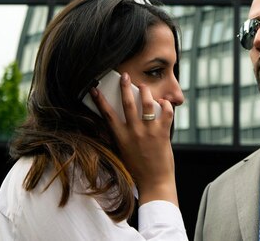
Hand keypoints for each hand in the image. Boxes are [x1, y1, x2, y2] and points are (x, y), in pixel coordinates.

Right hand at [90, 72, 178, 205]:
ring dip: (145, 92)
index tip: (94, 89)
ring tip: (144, 87)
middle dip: (125, 87)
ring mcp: (148, 132)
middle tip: (124, 75)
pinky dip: (165, 104)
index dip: (100, 100)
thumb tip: (120, 117)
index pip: (107, 114)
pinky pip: (165, 112)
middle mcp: (133, 132)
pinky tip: (163, 103)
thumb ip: (122, 134)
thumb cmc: (138, 168)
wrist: (154, 183)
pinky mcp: (162, 133)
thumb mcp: (123, 151)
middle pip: (127, 103)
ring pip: (146, 104)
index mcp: (121, 137)